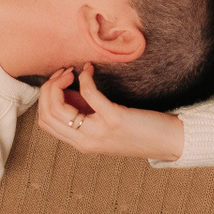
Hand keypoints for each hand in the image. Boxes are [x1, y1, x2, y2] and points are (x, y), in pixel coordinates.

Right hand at [36, 64, 184, 160]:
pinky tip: (90, 70)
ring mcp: (98, 132)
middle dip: (49, 88)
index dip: (45, 98)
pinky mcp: (114, 119)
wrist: (169, 142)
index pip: (44, 122)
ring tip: (72, 71)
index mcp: (80, 143)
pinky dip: (84, 77)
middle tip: (64, 73)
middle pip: (46, 114)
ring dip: (60, 83)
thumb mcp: (104, 125)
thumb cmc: (139, 130)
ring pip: (57, 108)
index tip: (60, 82)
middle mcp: (85, 141)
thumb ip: (84, 112)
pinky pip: (87, 94)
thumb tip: (67, 90)